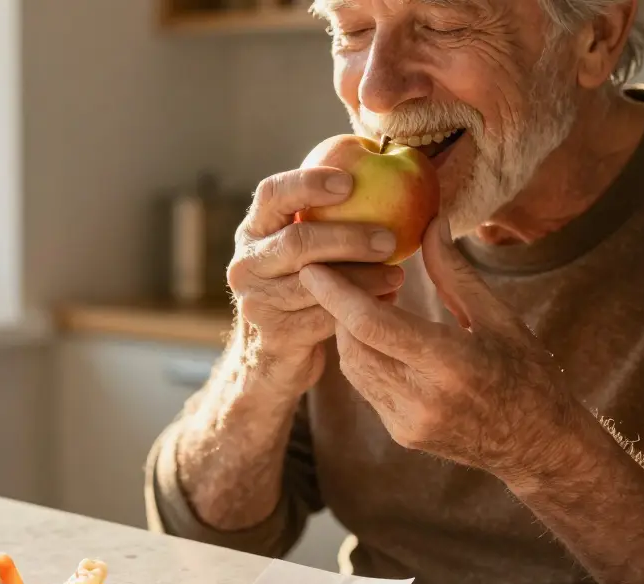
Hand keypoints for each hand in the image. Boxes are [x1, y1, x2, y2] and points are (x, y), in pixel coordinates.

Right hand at [228, 167, 404, 396]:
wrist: (274, 354)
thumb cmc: (301, 286)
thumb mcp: (301, 250)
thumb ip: (323, 217)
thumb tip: (380, 169)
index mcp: (253, 230)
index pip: (271, 194)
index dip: (308, 183)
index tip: (350, 181)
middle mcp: (246, 263)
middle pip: (297, 242)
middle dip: (348, 237)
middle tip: (390, 238)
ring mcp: (256, 302)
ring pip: (314, 285)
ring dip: (362, 279)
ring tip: (397, 274)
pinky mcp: (274, 336)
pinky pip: (323, 319)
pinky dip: (358, 309)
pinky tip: (386, 301)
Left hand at [299, 216, 584, 482]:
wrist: (538, 446)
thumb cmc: (528, 374)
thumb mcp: (500, 318)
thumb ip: (455, 273)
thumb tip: (430, 222)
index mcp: (451, 365)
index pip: (373, 325)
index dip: (337, 294)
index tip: (314, 266)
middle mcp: (422, 399)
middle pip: (353, 344)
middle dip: (341, 307)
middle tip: (347, 274)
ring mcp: (408, 422)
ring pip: (353, 366)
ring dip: (350, 331)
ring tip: (368, 300)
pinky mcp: (401, 434)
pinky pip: (366, 386)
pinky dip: (365, 355)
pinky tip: (380, 335)